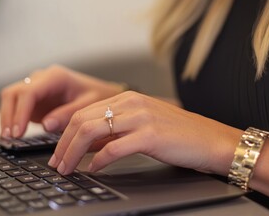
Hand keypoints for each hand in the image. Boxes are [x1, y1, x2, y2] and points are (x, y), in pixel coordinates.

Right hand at [0, 65, 124, 137]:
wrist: (102, 93)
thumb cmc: (97, 96)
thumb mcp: (88, 106)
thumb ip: (67, 114)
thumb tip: (46, 125)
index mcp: (55, 77)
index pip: (29, 92)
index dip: (20, 112)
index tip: (18, 132)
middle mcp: (41, 79)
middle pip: (13, 93)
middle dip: (9, 115)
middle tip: (11, 138)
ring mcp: (36, 88)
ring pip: (10, 98)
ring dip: (7, 118)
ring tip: (9, 139)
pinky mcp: (34, 99)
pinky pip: (16, 107)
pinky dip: (12, 120)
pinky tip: (13, 136)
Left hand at [48, 91, 241, 175]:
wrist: (213, 140)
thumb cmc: (179, 135)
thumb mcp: (142, 126)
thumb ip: (114, 132)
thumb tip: (88, 146)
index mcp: (127, 98)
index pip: (84, 112)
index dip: (65, 133)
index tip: (57, 151)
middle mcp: (131, 103)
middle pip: (82, 120)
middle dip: (62, 144)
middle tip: (55, 163)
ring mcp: (140, 118)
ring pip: (91, 131)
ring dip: (73, 152)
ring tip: (66, 168)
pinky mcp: (151, 136)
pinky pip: (114, 148)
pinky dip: (97, 160)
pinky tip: (92, 169)